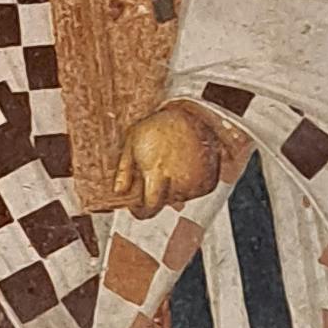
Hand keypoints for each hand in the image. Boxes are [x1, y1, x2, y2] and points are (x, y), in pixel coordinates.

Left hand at [112, 98, 230, 213]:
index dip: (141, 210)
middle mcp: (179, 181)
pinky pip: (194, 193)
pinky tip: (183, 167)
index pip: (150, 207)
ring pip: (179, 198)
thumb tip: (118, 192)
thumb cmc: (157, 128)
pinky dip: (188, 186)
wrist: (191, 116)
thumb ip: (123, 171)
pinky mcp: (208, 182)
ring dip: (173, 189)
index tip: (137, 207)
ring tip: (171, 165)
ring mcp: (196, 182)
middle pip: (164, 202)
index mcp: (157, 173)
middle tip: (156, 172)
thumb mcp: (131, 143)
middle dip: (156, 193)